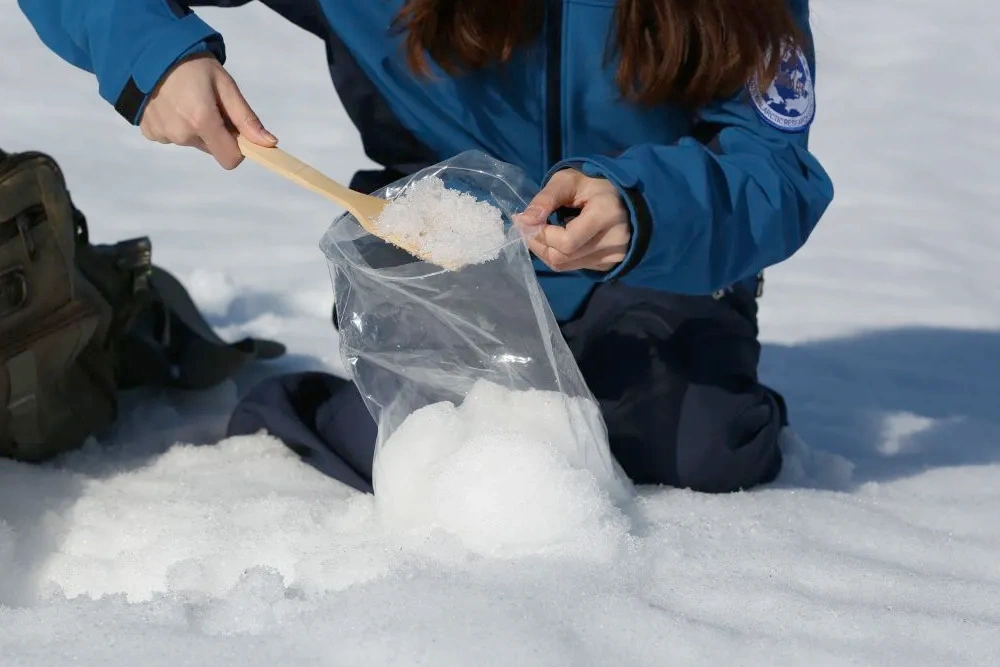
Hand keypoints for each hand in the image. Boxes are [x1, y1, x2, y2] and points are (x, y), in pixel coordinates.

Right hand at [139, 52, 276, 168]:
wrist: (150, 50)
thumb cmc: (193, 64)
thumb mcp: (225, 86)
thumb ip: (246, 118)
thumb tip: (269, 143)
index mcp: (202, 121)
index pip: (230, 159)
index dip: (237, 147)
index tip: (235, 128)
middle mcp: (181, 134)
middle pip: (211, 148)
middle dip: (215, 131)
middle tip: (207, 102)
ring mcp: (163, 134)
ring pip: (191, 142)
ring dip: (194, 127)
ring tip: (187, 99)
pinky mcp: (149, 132)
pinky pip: (171, 137)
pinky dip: (175, 124)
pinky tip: (171, 103)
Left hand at [516, 169, 630, 271]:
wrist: (622, 196)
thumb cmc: (593, 183)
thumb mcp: (567, 181)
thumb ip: (545, 199)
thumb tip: (525, 222)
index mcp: (607, 215)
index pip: (567, 241)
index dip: (540, 235)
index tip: (523, 220)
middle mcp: (615, 240)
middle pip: (563, 257)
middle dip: (538, 244)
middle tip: (526, 228)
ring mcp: (614, 255)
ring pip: (565, 265)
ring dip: (545, 250)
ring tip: (541, 232)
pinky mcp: (609, 263)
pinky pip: (574, 266)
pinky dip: (559, 255)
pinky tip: (558, 239)